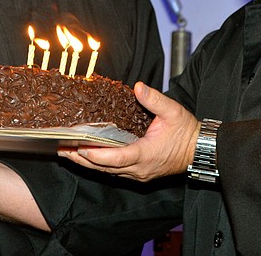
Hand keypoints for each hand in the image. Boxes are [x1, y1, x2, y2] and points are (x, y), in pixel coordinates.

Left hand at [58, 82, 199, 181]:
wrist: (198, 150)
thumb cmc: (186, 132)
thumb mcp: (173, 111)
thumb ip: (154, 99)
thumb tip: (138, 87)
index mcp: (146, 154)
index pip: (116, 158)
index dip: (97, 155)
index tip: (80, 147)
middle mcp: (139, 169)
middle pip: (105, 168)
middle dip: (82, 159)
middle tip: (62, 150)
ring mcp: (139, 173)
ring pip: (108, 172)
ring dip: (88, 163)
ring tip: (68, 154)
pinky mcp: (139, 173)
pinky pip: (114, 171)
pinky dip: (99, 165)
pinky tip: (87, 157)